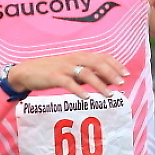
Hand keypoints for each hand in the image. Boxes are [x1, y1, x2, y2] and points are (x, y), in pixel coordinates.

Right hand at [7, 51, 129, 98]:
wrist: (28, 71)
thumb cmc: (54, 71)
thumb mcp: (73, 69)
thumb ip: (89, 73)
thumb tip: (109, 80)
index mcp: (80, 55)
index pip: (102, 57)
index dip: (115, 64)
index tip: (126, 74)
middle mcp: (74, 59)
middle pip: (97, 63)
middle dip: (111, 73)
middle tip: (121, 83)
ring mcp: (64, 67)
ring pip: (86, 73)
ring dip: (99, 84)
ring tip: (109, 94)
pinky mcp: (54, 76)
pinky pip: (68, 83)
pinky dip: (78, 90)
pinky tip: (86, 98)